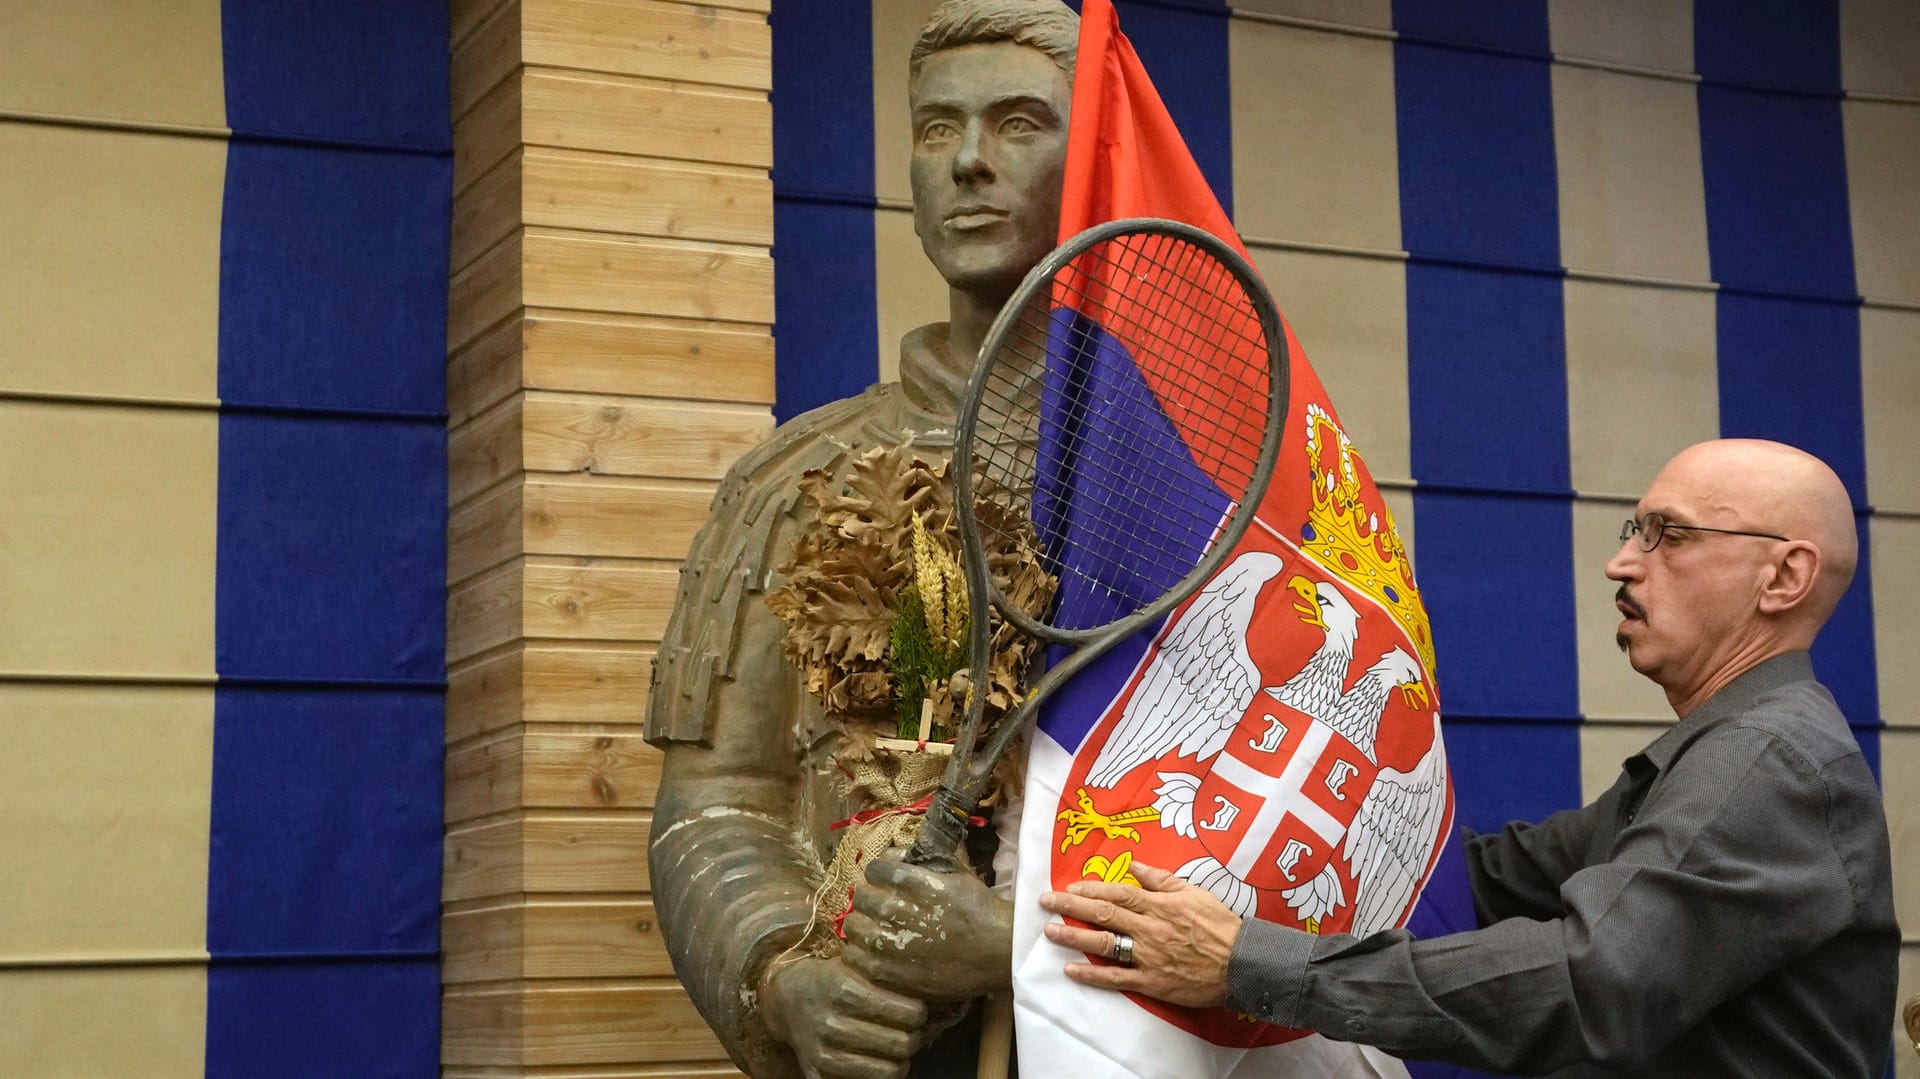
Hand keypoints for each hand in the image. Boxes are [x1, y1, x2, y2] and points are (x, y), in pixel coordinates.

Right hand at [759, 954, 926, 1078]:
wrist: (787, 998)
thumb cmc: (832, 977)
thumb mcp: (855, 964)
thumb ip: (887, 974)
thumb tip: (931, 987)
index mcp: (844, 990)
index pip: (910, 1012)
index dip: (920, 1011)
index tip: (917, 1008)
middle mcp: (832, 1023)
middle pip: (904, 1043)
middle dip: (915, 1036)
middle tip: (912, 1029)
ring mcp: (824, 1052)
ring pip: (891, 1070)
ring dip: (901, 1058)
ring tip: (898, 1044)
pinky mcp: (818, 1074)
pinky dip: (880, 1072)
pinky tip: (880, 1058)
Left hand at [841, 855, 1013, 1002]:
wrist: (998, 953)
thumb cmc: (978, 909)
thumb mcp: (955, 872)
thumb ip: (921, 862)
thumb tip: (891, 855)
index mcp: (916, 884)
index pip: (874, 869)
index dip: (879, 873)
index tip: (886, 880)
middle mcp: (900, 911)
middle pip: (862, 896)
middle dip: (871, 896)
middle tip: (881, 905)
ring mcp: (893, 945)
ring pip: (854, 926)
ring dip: (862, 923)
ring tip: (875, 928)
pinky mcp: (890, 972)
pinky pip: (856, 957)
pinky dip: (858, 952)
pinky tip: (870, 951)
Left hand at [1038, 861, 1239, 1008]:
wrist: (1242, 963)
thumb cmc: (1220, 925)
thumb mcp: (1194, 892)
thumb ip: (1162, 879)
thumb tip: (1134, 865)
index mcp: (1159, 905)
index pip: (1118, 893)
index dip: (1091, 889)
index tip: (1070, 887)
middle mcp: (1149, 928)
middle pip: (1103, 914)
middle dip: (1071, 907)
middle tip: (1046, 902)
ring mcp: (1148, 956)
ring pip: (1104, 944)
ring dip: (1073, 937)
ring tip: (1049, 932)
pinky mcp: (1151, 981)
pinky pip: (1116, 978)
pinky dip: (1092, 974)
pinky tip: (1071, 969)